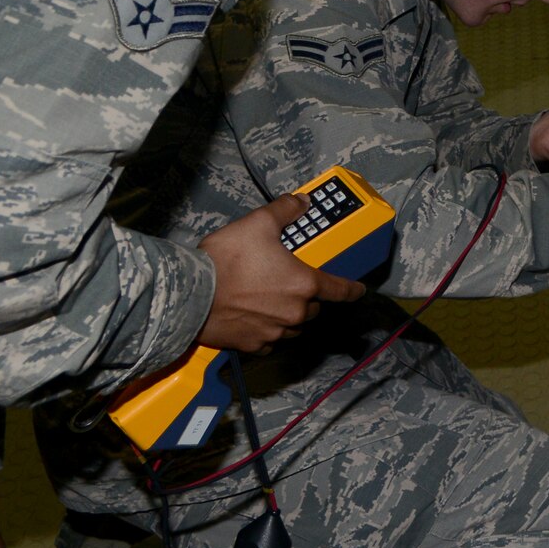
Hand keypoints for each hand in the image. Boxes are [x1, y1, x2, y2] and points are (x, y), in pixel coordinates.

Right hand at [196, 196, 366, 352]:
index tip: (358, 290)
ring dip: (289, 316)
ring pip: (294, 327)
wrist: (189, 294)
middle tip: (292, 284)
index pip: (340, 290)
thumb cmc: (226, 259)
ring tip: (272, 301)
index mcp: (304, 284)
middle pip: (313, 308)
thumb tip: (302, 202)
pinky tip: (256, 320)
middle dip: (308, 298)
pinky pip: (270, 341)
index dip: (352, 290)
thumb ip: (285, 210)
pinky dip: (268, 332)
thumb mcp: (258, 223)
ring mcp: (274, 332)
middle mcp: (294, 312)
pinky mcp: (252, 345)